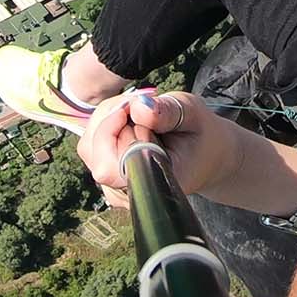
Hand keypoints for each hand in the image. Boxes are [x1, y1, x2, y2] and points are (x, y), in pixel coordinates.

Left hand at [76, 90, 244, 204]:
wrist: (207, 155)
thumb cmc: (201, 135)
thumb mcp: (193, 114)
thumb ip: (168, 111)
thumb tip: (137, 108)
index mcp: (156, 181)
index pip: (112, 166)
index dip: (118, 131)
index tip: (140, 110)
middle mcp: (131, 191)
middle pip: (94, 152)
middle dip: (111, 118)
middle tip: (140, 105)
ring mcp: (117, 186)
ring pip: (89, 146)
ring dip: (107, 118)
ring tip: (138, 111)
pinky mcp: (109, 176)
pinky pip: (92, 147)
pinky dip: (105, 125)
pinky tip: (129, 120)